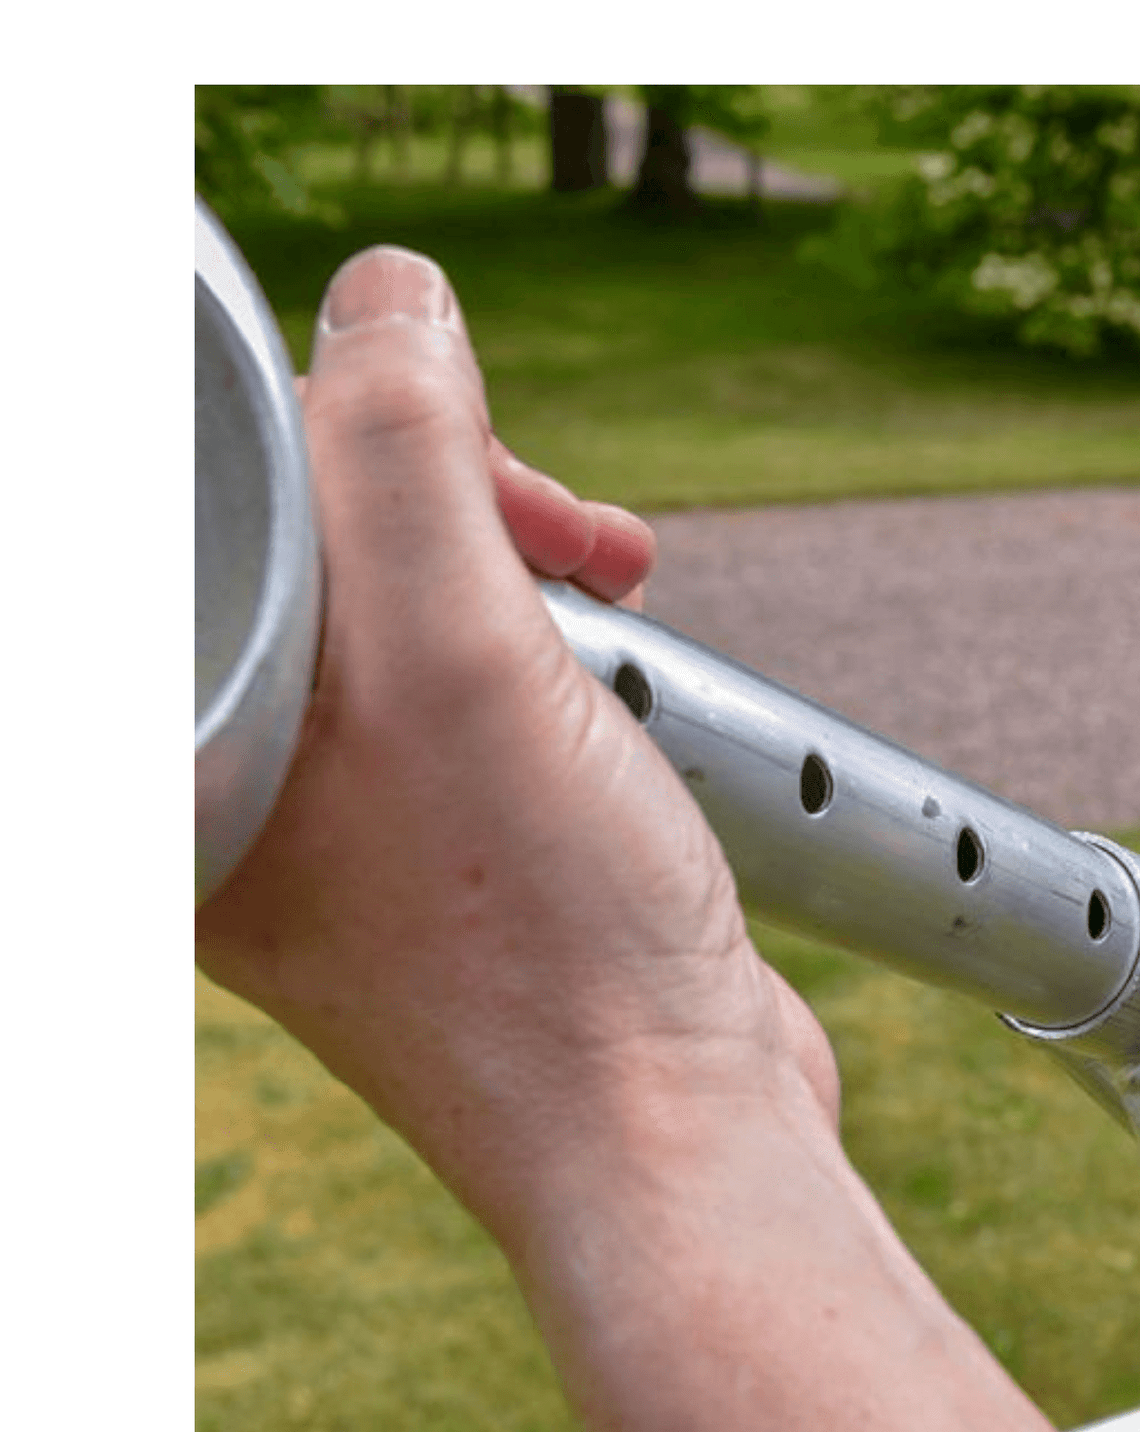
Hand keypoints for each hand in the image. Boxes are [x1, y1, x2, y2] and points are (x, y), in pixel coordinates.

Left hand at [195, 246, 838, 1248]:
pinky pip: (467, 693)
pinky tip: (609, 682)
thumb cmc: (545, 934)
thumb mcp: (463, 653)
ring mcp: (337, 826)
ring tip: (617, 591)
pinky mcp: (442, 851)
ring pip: (405, 612)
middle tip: (574, 538)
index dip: (357, 430)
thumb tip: (388, 298)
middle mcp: (233, 785)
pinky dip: (546, 655)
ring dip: (517, 568)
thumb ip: (401, 452)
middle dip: (459, 498)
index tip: (487, 463)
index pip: (229, 498)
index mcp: (179, 746)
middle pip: (320, 543)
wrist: (667, 1134)